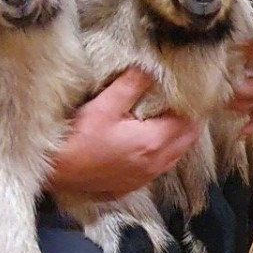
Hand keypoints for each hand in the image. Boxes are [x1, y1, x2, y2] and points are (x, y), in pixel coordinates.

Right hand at [47, 67, 203, 204]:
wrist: (56, 171)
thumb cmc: (78, 138)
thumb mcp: (104, 106)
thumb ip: (131, 85)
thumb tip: (149, 68)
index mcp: (153, 142)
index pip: (188, 122)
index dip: (195, 106)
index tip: (196, 91)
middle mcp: (154, 163)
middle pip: (187, 141)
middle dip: (192, 121)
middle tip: (191, 102)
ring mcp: (144, 177)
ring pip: (175, 156)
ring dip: (180, 138)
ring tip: (178, 118)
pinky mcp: (132, 185)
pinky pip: (161, 167)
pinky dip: (167, 153)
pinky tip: (157, 142)